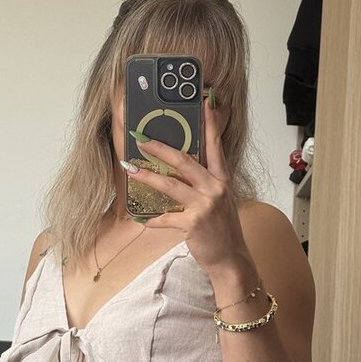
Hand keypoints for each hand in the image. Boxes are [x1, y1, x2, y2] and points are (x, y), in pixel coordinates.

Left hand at [124, 92, 250, 277]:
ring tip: (129, 169)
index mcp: (222, 179)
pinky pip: (165, 218)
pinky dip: (152, 219)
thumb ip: (205, 183)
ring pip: (170, 186)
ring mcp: (204, 206)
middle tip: (141, 139)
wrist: (231, 259)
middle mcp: (215, 188)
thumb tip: (180, 169)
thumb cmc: (222, 229)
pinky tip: (141, 218)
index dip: (210, 123)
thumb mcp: (220, 200)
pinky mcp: (193, 224)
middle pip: (184, 161)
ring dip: (147, 177)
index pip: (216, 145)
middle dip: (160, 148)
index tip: (204, 102)